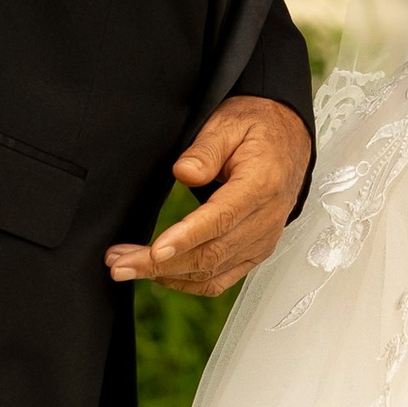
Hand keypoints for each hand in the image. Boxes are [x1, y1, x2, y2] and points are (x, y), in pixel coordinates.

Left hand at [105, 95, 312, 300]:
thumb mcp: (229, 123)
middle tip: (118, 264)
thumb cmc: (258, 130)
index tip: (154, 251)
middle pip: (210, 254)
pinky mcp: (255, 252)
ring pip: (212, 273)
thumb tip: (184, 172)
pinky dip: (188, 283)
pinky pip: (221, 279)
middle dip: (160, 264)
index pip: (220, 219)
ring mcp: (262, 241)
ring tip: (126, 266)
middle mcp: (265, 220)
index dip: (185, 238)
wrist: (289, 142)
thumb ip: (206, 149)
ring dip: (166, 276)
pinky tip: (159, 275)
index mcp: (261, 185)